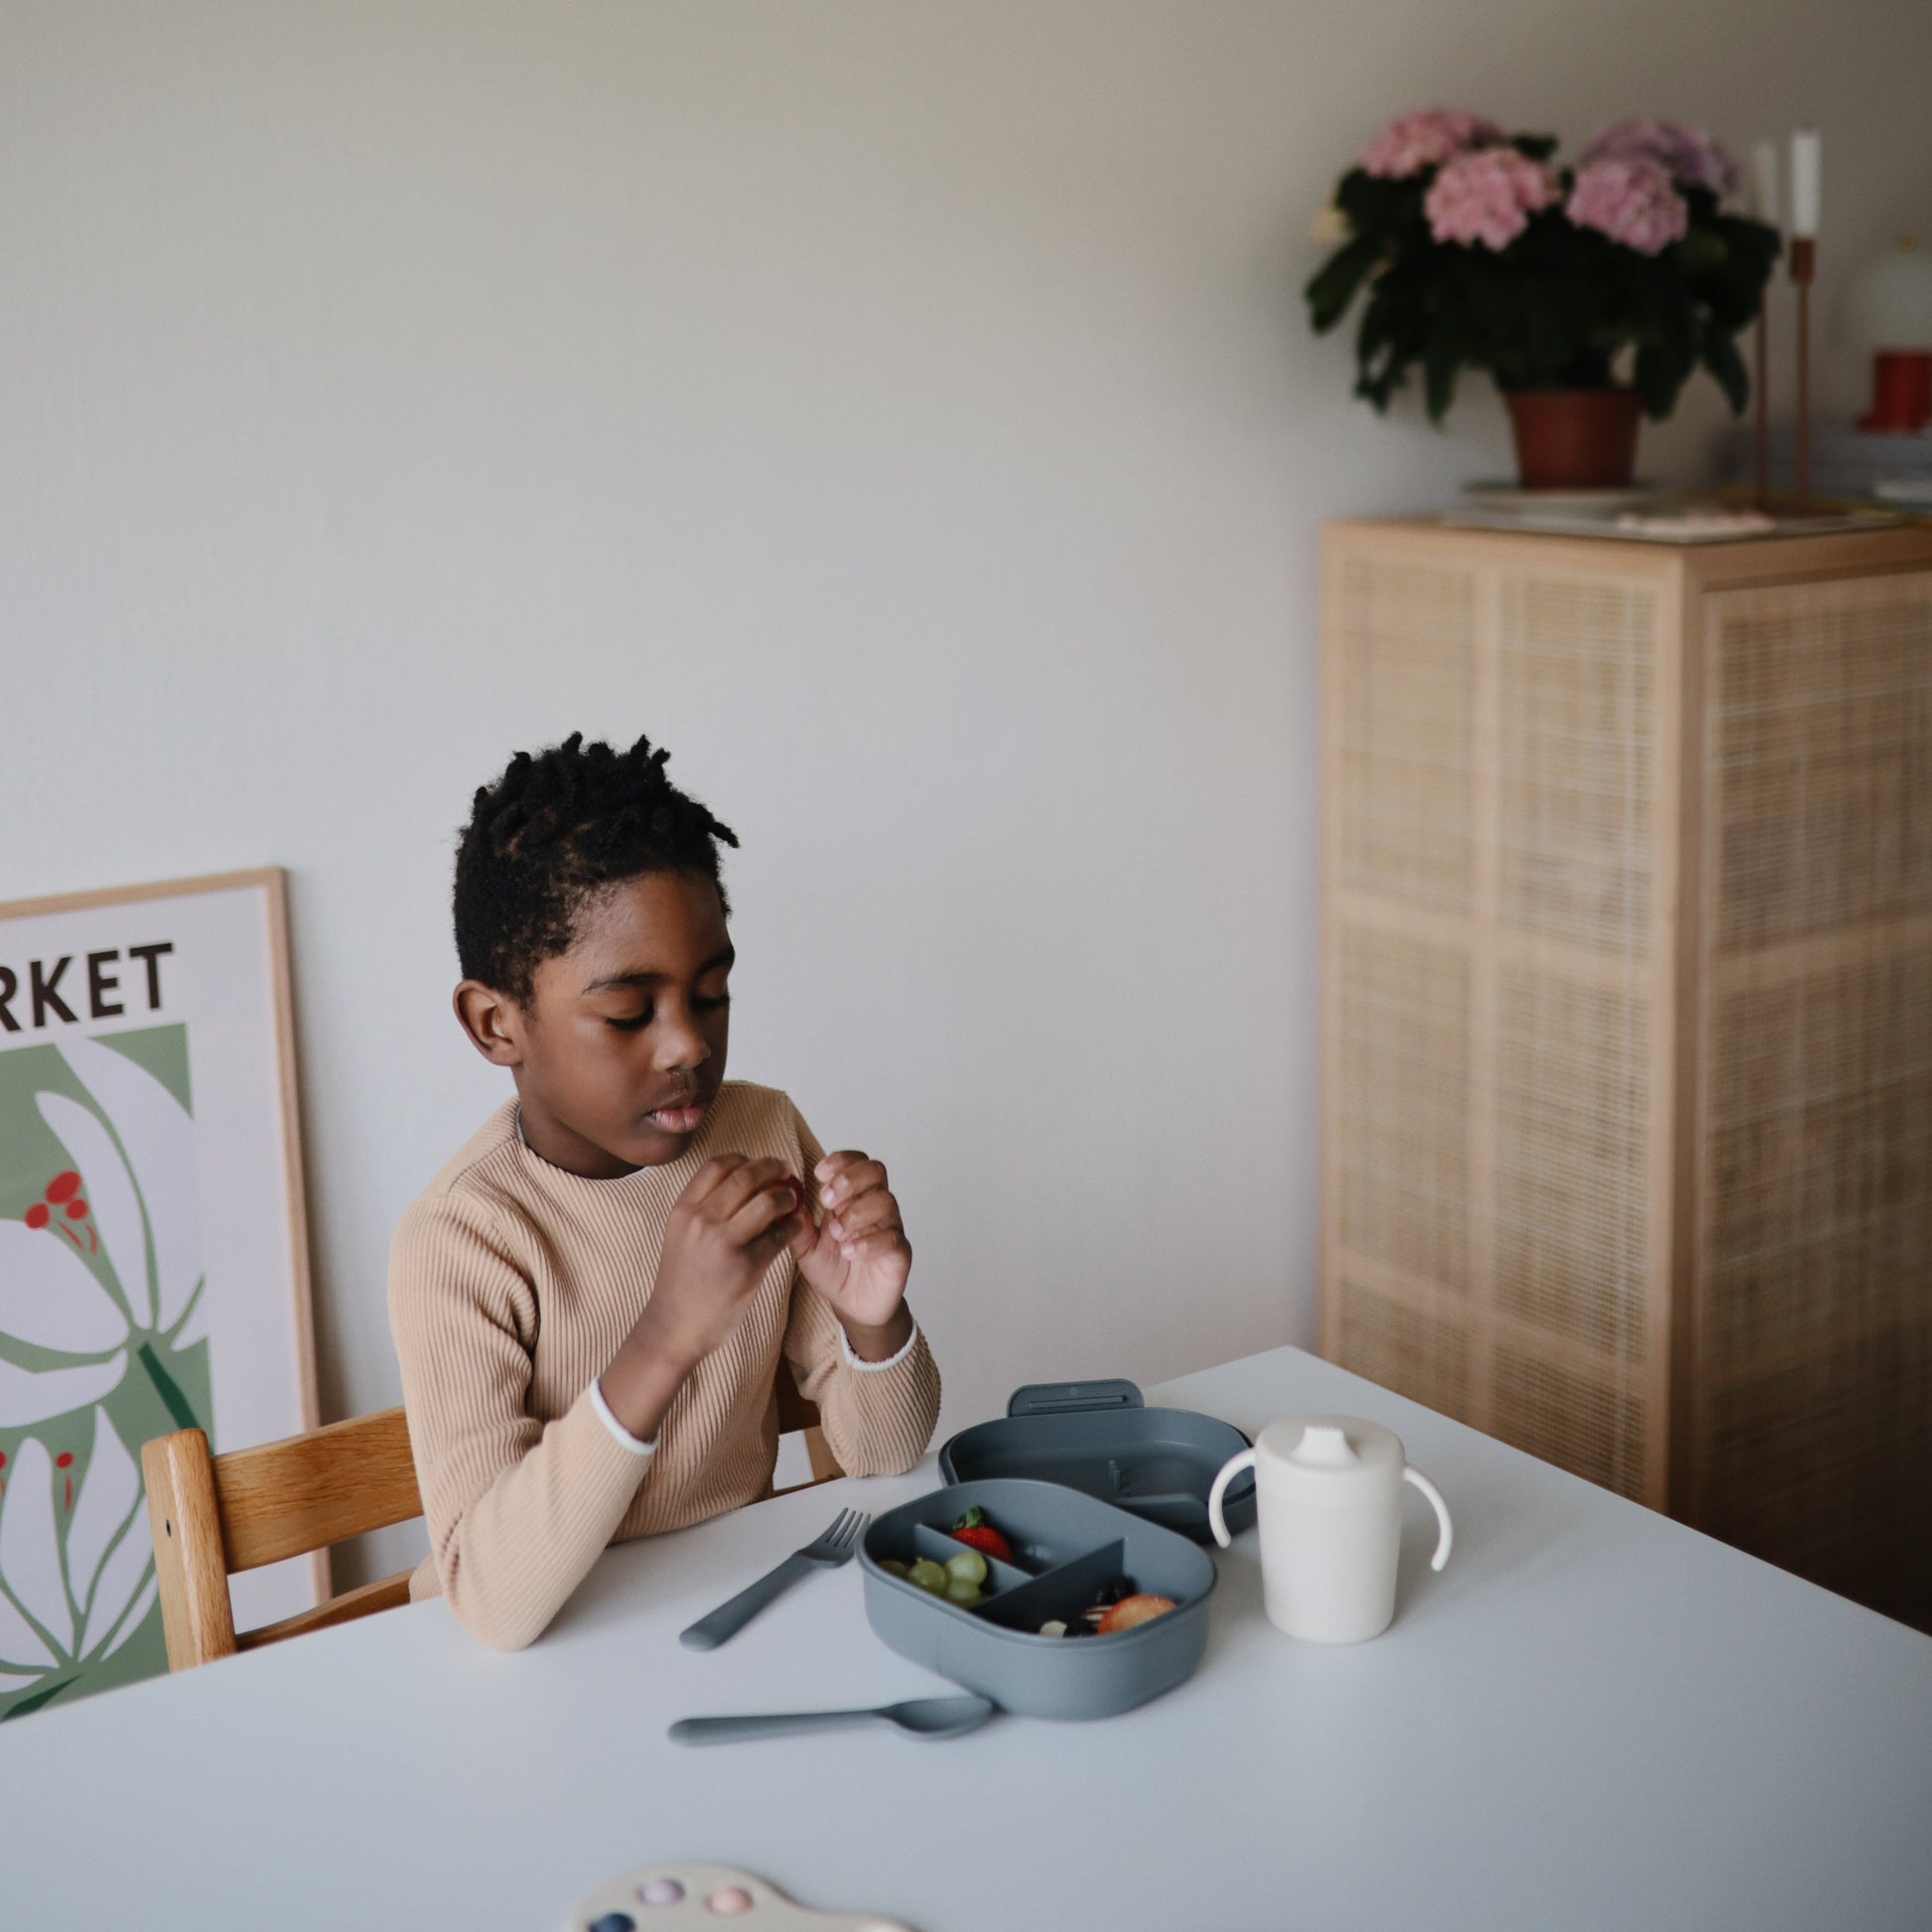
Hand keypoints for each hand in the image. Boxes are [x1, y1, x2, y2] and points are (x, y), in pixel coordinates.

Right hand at [627, 1154, 805, 1372]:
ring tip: (792, 1201)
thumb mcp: (681, 1234)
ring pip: (768, 1201)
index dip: (745, 1159)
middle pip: (747, 1175)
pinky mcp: (747, 1266)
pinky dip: (792, 1227)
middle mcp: (702, 1220)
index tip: (760, 1164)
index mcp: (684, 1209)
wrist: (675, 1325)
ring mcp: (724, 1243)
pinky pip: (779, 1235)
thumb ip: (704, 1207)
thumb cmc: (682, 1280)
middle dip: (774, 1167)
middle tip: (787, 1170)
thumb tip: (744, 1179)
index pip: (718, 1164)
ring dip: (787, 1197)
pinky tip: (793, 1228)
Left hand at [792, 1149, 912, 1340]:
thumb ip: (796, 1222)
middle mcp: (874, 1207)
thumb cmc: (834, 1270)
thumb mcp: (805, 1246)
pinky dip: (868, 1242)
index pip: (856, 1162)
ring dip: (856, 1212)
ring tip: (836, 1233)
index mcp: (852, 1198)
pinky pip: (892, 1238)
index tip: (819, 1173)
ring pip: (885, 1202)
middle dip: (849, 1179)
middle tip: (827, 1199)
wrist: (853, 1307)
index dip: (841, 1161)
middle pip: (876, 1171)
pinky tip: (849, 1252)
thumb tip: (782, 1196)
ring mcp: (890, 1228)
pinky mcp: (899, 1253)